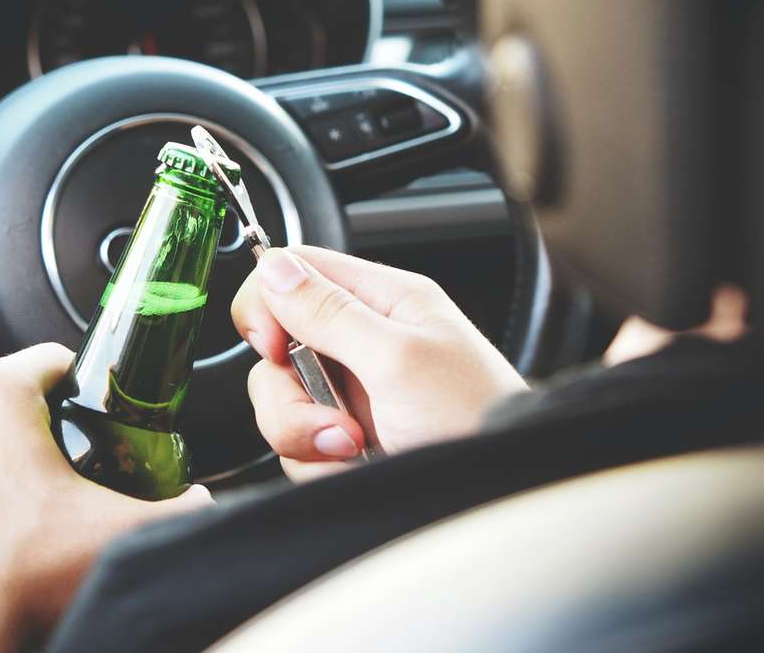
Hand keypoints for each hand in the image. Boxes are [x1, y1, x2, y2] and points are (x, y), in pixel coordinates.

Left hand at [0, 343, 211, 652]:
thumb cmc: (17, 578)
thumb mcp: (122, 531)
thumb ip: (181, 507)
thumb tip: (204, 502)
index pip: (53, 360)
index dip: (84, 386)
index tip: (94, 415)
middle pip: (4, 399)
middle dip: (34, 426)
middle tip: (63, 473)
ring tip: (16, 510)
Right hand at [231, 247, 526, 480]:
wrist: (495, 496)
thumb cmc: (475, 421)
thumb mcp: (399, 359)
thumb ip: (331, 312)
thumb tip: (274, 267)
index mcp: (384, 300)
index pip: (295, 271)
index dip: (268, 305)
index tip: (274, 348)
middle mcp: (362, 341)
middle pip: (276, 347)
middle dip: (291, 393)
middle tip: (334, 419)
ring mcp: (352, 393)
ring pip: (281, 401)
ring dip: (306, 435)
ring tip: (355, 448)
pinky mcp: (345, 439)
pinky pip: (297, 445)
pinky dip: (318, 463)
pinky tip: (356, 466)